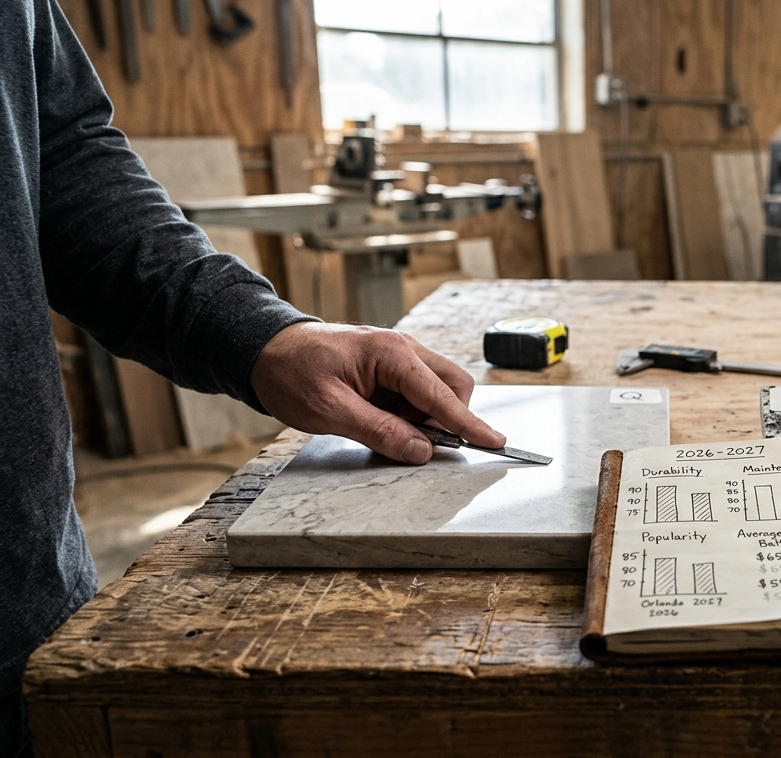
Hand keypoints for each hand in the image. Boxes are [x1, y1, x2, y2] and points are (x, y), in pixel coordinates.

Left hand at [249, 322, 504, 464]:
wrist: (265, 350)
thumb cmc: (292, 373)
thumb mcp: (330, 411)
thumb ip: (379, 431)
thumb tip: (422, 450)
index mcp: (391, 354)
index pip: (442, 395)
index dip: (469, 424)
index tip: (495, 442)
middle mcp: (404, 349)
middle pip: (453, 386)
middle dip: (449, 418)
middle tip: (421, 444)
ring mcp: (399, 356)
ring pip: (438, 390)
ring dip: (426, 418)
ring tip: (385, 430)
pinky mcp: (391, 367)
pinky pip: (418, 392)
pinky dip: (411, 413)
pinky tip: (382, 421)